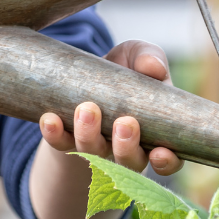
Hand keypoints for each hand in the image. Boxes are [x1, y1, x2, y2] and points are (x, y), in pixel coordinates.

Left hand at [36, 39, 182, 174]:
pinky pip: (61, 145)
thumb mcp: (137, 56)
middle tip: (123, 123)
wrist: (86, 73)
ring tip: (86, 109)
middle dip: (126, 147)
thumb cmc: (123, 68)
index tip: (160, 153)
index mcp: (155, 133)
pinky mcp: (68, 142)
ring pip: (94, 154)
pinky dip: (55, 134)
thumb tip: (154, 68)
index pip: (168, 160)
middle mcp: (128, 148)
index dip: (167, 162)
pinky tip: (50, 119)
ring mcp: (97, 148)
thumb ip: (149, 58)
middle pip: (130, 162)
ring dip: (89, 136)